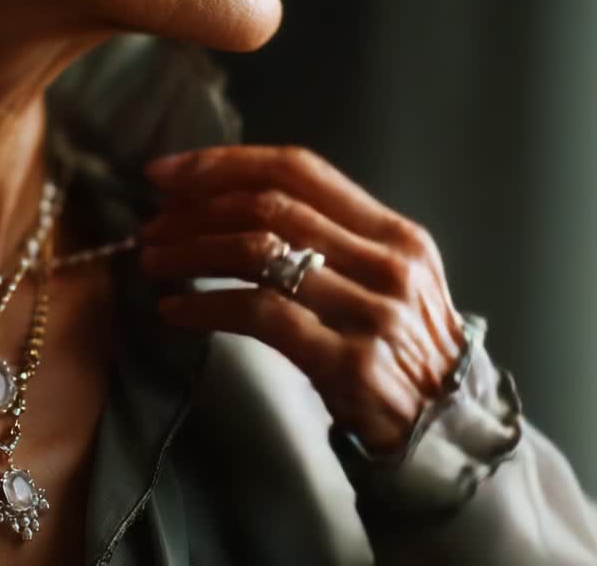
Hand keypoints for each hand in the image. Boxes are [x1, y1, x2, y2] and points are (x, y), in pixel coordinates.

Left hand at [140, 146, 465, 451]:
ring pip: (259, 252)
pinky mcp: (349, 361)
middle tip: (151, 225)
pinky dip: (205, 307)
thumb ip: (330, 241)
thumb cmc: (397, 353)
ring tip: (152, 262)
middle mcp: (388, 264)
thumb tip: (229, 202)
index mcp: (394, 234)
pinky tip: (174, 310)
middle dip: (197, 208)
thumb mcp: (384, 282)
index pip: (299, 170)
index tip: (166, 174)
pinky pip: (259, 315)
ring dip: (191, 252)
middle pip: (272, 205)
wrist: (444, 434)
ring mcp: (372, 312)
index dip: (224, 163)